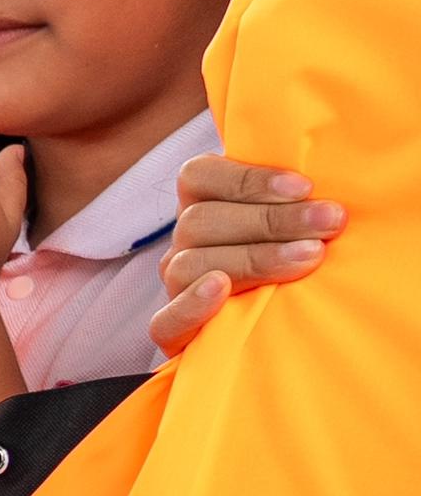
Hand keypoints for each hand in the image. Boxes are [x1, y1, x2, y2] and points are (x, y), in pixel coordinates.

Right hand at [152, 153, 337, 353]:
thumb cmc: (303, 254)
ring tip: (309, 257)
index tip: (305, 187)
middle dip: (271, 221)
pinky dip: (190, 304)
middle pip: (200, 221)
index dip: (247, 180)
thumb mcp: (298, 216)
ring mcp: (176, 285)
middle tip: (329, 223)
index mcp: (203, 203)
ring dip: (252, 258)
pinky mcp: (173, 329)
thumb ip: (298, 195)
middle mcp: (184, 241)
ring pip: (188, 264)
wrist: (290, 328)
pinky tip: (221, 290)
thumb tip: (331, 165)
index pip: (199, 176)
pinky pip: (164, 320)